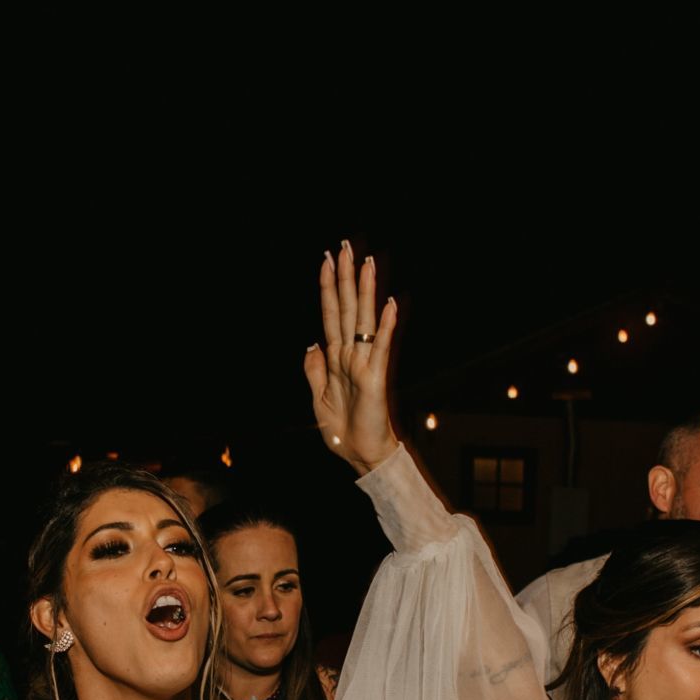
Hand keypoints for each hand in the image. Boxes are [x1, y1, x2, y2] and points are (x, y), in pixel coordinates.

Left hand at [304, 239, 398, 473]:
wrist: (359, 454)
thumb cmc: (342, 429)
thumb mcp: (316, 397)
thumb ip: (313, 369)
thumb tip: (311, 342)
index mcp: (335, 358)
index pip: (330, 314)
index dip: (327, 287)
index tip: (325, 260)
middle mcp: (350, 354)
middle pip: (346, 307)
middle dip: (345, 276)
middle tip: (346, 246)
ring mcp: (364, 363)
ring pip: (363, 319)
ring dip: (366, 291)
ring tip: (368, 263)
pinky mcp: (375, 377)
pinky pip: (380, 347)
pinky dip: (384, 326)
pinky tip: (389, 305)